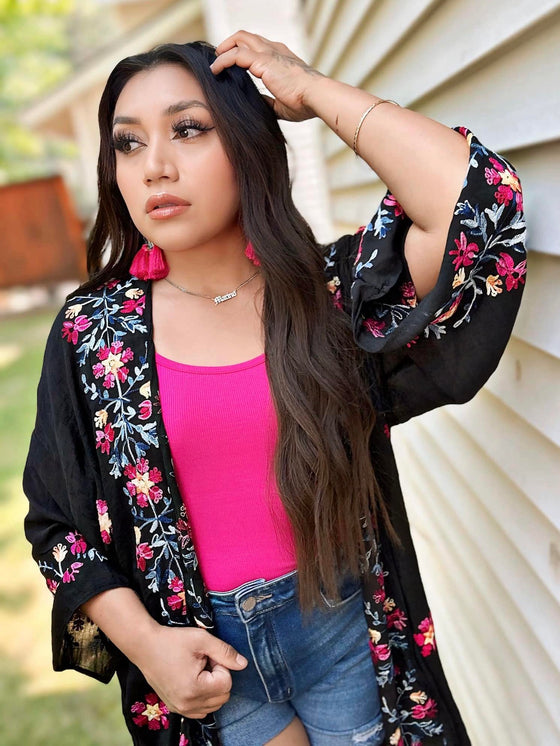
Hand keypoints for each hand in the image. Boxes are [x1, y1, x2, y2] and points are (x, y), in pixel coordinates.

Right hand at [137, 625, 247, 719]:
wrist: (145, 646)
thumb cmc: (173, 640)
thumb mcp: (202, 639)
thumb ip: (225, 652)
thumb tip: (244, 664)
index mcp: (195, 689)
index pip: (227, 683)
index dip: (220, 665)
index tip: (206, 656)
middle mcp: (188, 704)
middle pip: (223, 696)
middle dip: (217, 677)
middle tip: (202, 662)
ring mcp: (181, 709)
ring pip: (214, 704)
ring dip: (211, 687)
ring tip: (196, 670)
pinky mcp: (176, 708)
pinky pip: (201, 709)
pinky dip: (203, 696)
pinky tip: (192, 680)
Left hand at [210, 29, 324, 121]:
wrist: (316, 97)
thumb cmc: (305, 102)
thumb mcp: (282, 103)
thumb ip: (268, 101)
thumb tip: (257, 103)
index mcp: (281, 57)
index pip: (258, 46)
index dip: (243, 51)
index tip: (232, 63)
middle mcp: (274, 50)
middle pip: (247, 37)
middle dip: (230, 44)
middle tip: (219, 57)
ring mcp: (269, 53)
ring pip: (240, 39)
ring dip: (224, 49)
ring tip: (215, 62)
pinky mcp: (263, 60)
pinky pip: (236, 54)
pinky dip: (223, 60)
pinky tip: (216, 69)